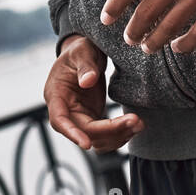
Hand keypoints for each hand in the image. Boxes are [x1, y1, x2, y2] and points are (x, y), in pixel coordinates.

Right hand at [44, 35, 143, 152]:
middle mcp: (66, 110)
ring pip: (95, 138)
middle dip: (110, 130)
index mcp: (56, 94)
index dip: (71, 133)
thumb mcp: (82, 51)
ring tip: (139, 124)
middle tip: (135, 121)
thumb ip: (85, 65)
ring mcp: (79, 116)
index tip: (86, 144)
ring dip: (117, 136)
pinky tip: (133, 125)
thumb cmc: (80, 50)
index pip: (59, 120)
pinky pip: (104, 135)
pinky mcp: (92, 118)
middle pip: (84, 131)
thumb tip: (87, 81)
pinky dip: (118, 134)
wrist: (86, 53)